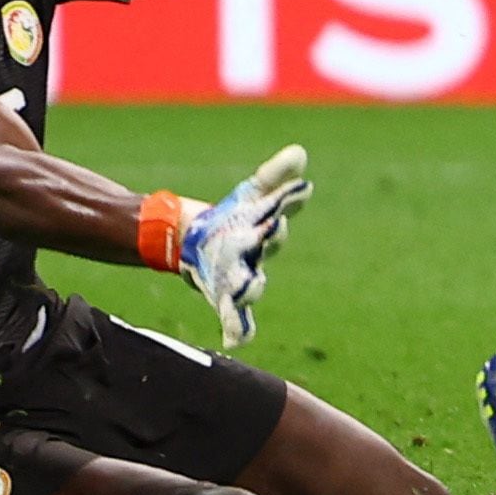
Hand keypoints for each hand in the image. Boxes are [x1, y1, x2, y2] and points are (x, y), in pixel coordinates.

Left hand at [179, 145, 309, 345]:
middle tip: (273, 228)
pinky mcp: (223, 295)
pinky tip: (234, 341)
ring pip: (251, 281)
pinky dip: (237, 330)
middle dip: (271, 237)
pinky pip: (233, 315)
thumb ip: (276, 176)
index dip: (290, 200)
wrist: (195, 243)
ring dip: (252, 284)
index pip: (281, 209)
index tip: (300, 189)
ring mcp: (240, 275)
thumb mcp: (252, 194)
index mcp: (265, 226)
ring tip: (250, 288)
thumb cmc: (233, 220)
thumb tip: (300, 152)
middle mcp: (257, 252)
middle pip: (268, 244)